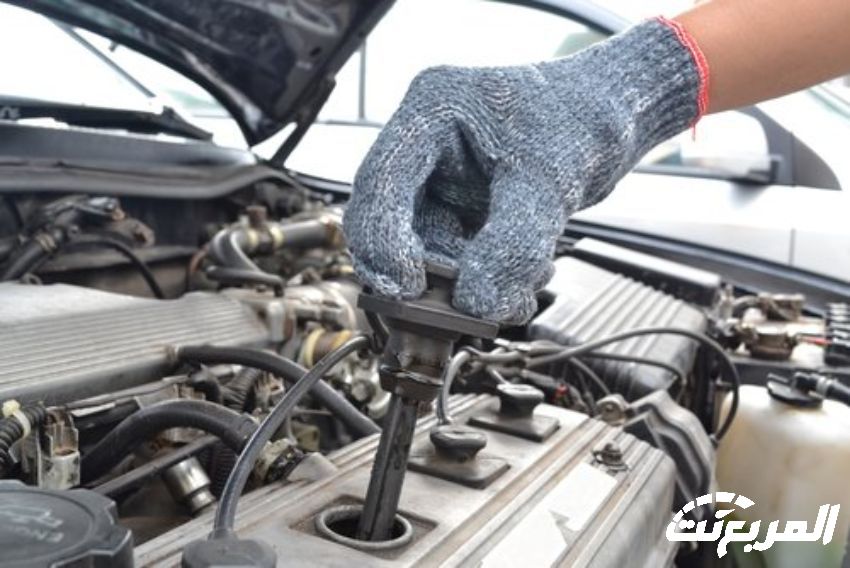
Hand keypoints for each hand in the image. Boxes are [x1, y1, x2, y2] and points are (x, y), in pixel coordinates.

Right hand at [343, 19, 701, 323]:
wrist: (617, 116)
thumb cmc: (583, 119)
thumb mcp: (548, 183)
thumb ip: (512, 244)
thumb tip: (476, 306)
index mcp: (431, 110)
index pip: (380, 181)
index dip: (383, 240)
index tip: (406, 289)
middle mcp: (426, 146)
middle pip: (393, 221)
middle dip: (428, 272)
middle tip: (454, 311)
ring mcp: (443, 178)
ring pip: (427, 248)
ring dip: (466, 283)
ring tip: (518, 292)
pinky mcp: (463, 206)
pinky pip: (456, 256)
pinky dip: (486, 279)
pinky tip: (523, 283)